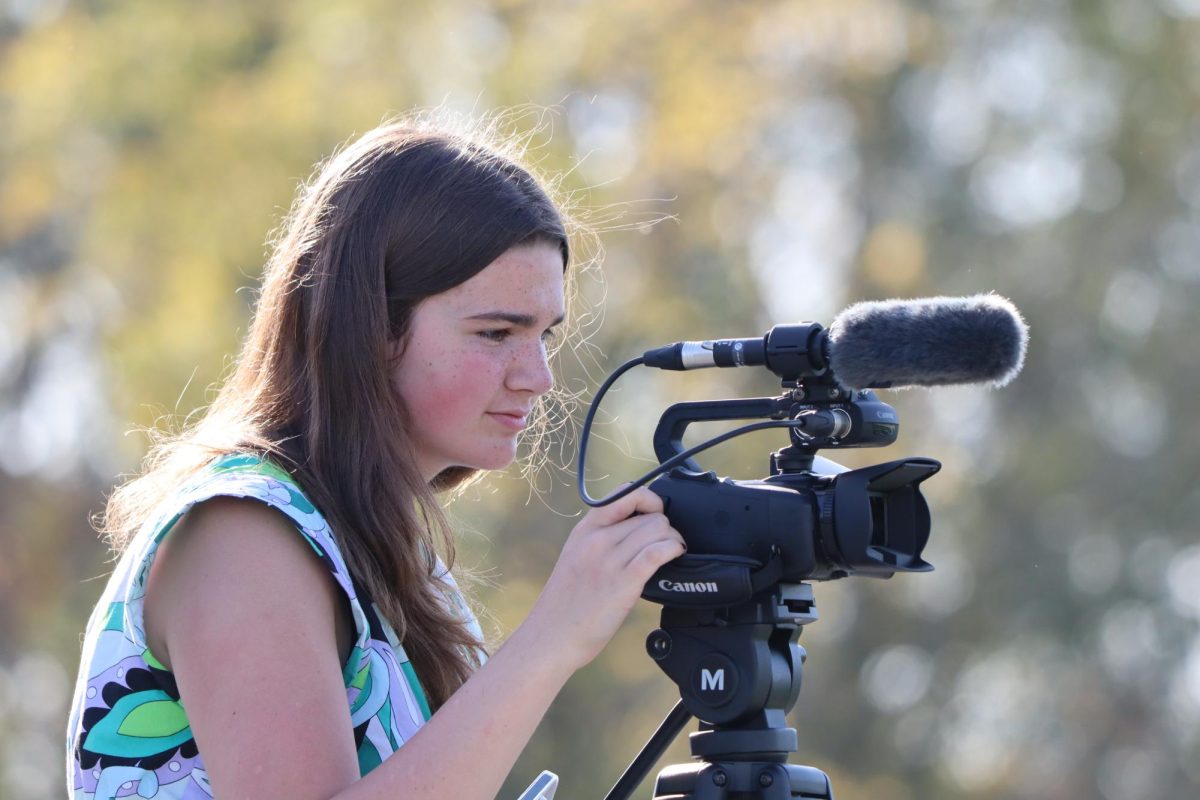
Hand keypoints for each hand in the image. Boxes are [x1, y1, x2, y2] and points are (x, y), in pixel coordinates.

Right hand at [524, 487, 685, 670]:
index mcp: (585, 530)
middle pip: (649, 515)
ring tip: (673, 551)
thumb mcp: (576, 557)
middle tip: (668, 542)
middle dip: (665, 527)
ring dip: (673, 539)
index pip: (623, 494)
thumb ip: (601, 540)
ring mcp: (610, 560)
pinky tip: (675, 555)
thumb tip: (635, 530)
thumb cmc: (565, 604)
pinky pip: (656, 552)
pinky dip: (673, 549)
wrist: (551, 637)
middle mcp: (597, 540)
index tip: (655, 513)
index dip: (649, 499)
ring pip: (657, 530)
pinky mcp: (624, 583)